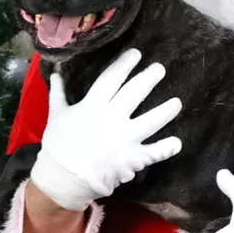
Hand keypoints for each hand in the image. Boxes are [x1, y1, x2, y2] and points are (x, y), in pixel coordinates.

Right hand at [30, 48, 181, 210]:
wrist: (63, 178)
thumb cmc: (58, 145)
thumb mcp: (56, 115)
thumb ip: (59, 93)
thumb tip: (55, 72)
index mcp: (93, 105)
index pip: (112, 78)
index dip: (125, 64)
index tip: (137, 54)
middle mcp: (112, 118)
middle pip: (135, 93)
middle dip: (149, 78)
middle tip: (160, 68)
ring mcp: (125, 138)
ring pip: (151, 121)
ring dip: (166, 111)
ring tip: (177, 103)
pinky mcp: (132, 158)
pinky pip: (153, 152)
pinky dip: (166, 148)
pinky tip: (177, 143)